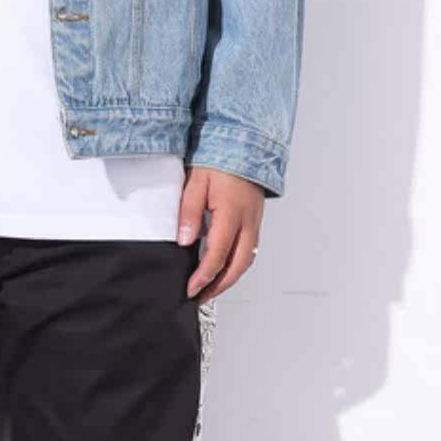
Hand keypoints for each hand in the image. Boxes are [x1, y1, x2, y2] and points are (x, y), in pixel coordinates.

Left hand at [180, 166, 263, 302]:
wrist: (244, 142)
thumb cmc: (219, 159)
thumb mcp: (196, 182)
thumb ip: (189, 213)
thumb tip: (185, 241)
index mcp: (232, 214)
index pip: (217, 255)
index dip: (203, 277)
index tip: (190, 289)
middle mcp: (248, 222)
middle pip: (237, 266)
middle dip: (219, 287)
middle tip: (201, 298)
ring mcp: (255, 222)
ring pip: (246, 261)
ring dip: (229, 278)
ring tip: (210, 288)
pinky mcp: (256, 220)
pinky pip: (249, 250)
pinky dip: (236, 265)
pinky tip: (224, 268)